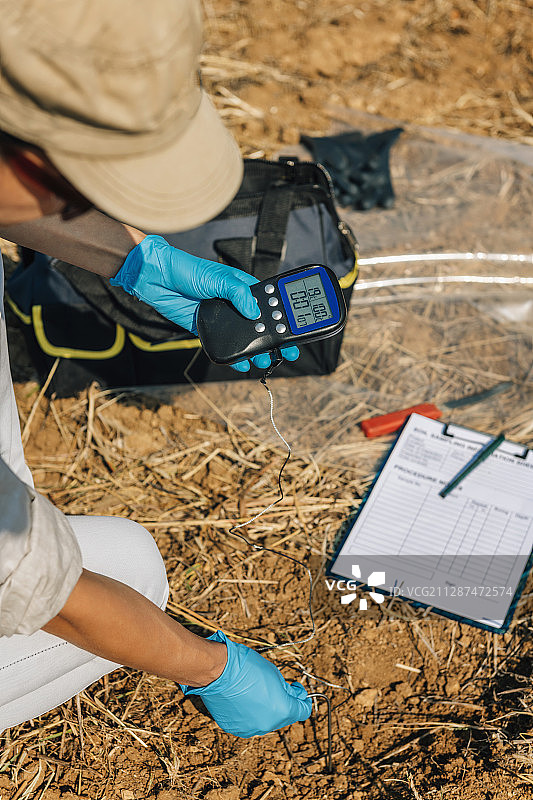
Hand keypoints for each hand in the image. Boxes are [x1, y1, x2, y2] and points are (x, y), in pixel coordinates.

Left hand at [111, 235, 298, 371]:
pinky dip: (235, 356)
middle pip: (260, 324)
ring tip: (266, 361)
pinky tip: (243, 365)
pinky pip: (226, 345)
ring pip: (245, 337)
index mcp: (243, 287)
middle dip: (274, 339)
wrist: (155, 279)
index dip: (283, 317)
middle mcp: (235, 303)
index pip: (269, 303)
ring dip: (256, 350)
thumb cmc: (186, 269)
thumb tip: (254, 311)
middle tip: (286, 353)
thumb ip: (238, 292)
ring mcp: (222, 318)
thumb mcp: (216, 277)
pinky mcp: (208, 329)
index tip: (295, 330)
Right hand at [180, 630, 311, 737]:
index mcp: (282, 710)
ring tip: (255, 691)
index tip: (296, 689)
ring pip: (265, 720)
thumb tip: (294, 696)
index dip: (302, 698)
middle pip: (284, 716)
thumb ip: (287, 690)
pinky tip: (242, 697)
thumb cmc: (246, 667)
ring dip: (266, 709)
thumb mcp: (275, 674)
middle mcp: (268, 724)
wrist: (218, 671)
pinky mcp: (234, 728)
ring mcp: (250, 728)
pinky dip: (249, 712)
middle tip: (275, 686)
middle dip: (283, 703)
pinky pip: (248, 721)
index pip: (303, 710)